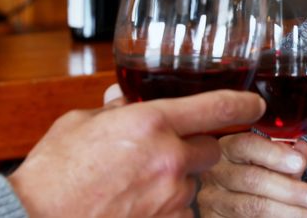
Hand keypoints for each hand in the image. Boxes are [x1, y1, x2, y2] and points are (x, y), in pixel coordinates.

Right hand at [8, 90, 264, 217]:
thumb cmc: (52, 173)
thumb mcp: (80, 124)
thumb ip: (114, 111)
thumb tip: (126, 99)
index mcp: (150, 123)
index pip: (216, 106)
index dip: (242, 103)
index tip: (254, 104)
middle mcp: (167, 158)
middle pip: (209, 150)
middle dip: (192, 152)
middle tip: (162, 157)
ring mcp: (169, 196)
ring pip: (192, 185)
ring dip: (176, 184)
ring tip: (136, 187)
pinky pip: (179, 212)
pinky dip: (164, 209)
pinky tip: (135, 206)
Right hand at [198, 133, 306, 216]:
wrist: (236, 199)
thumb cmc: (255, 173)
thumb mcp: (270, 160)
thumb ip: (287, 154)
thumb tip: (301, 151)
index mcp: (226, 148)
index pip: (246, 146)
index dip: (274, 154)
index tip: (300, 164)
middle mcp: (215, 173)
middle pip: (251, 180)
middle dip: (290, 190)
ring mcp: (213, 200)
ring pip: (251, 207)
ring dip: (289, 212)